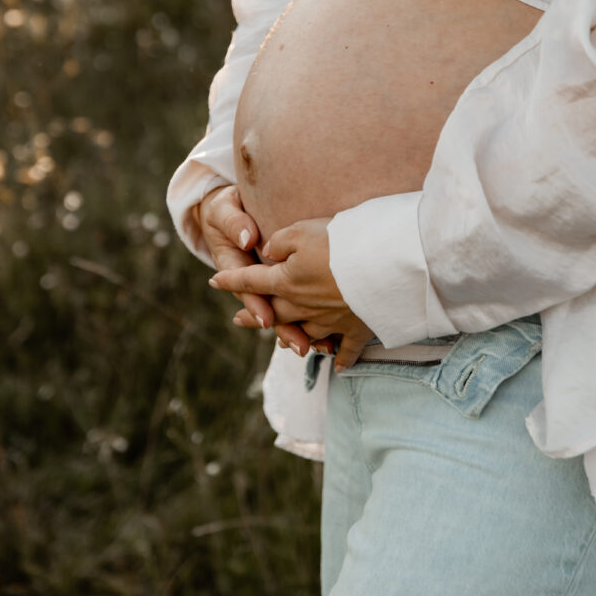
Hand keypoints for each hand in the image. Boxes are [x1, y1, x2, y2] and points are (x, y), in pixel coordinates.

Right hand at [195, 185, 310, 355]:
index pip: (246, 288)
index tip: (267, 319)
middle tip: (300, 345)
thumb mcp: (225, 210)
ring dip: (302, 331)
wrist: (231, 210)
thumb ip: (234, 223)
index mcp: (233, 264)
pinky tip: (333, 336)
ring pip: (286, 312)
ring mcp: (270, 285)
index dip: (256, 305)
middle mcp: (252, 282)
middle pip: (268, 309)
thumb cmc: (228, 208)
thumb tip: (247, 239)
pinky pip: (301, 306)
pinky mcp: (287, 281)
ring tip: (322, 346)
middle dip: (284, 329)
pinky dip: (316, 322)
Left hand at [209, 217, 373, 370]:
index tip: (214, 281)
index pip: (252, 280)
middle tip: (239, 320)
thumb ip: (281, 242)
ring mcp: (330, 321)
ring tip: (282, 341)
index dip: (231, 280)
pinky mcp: (357, 328)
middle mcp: (304, 306)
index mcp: (287, 282)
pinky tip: (337, 365)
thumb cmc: (340, 242)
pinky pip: (346, 350)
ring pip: (305, 333)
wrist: (382, 264)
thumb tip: (270, 253)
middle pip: (274, 314)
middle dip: (254, 316)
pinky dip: (340, 358)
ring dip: (291, 337)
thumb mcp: (302, 230)